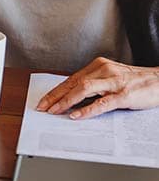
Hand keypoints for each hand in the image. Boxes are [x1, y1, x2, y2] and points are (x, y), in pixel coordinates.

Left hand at [36, 57, 158, 119]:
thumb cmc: (136, 82)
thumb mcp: (111, 78)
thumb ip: (95, 84)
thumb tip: (73, 98)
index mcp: (98, 66)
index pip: (71, 79)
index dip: (56, 91)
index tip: (44, 101)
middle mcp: (103, 70)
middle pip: (73, 83)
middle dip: (55, 96)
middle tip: (43, 107)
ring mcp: (114, 82)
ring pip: (83, 89)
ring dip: (66, 101)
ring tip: (55, 111)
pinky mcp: (124, 95)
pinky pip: (102, 102)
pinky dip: (87, 110)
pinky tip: (76, 115)